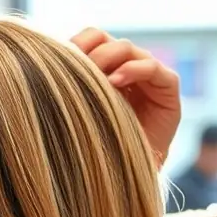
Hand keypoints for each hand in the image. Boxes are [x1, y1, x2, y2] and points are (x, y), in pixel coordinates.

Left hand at [71, 28, 180, 166]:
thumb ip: (70, 83)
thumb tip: (49, 56)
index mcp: (104, 69)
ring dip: (109, 58)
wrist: (121, 178)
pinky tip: (115, 82)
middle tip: (78, 67)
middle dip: (92, 51)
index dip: (79, 42)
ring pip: (129, 49)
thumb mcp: (78, 108)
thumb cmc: (95, 146)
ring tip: (96, 77)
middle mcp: (126, 69)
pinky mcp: (167, 89)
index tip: (62, 55)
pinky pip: (154, 68)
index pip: (93, 38)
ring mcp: (147, 78)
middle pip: (108, 40)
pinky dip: (134, 69)